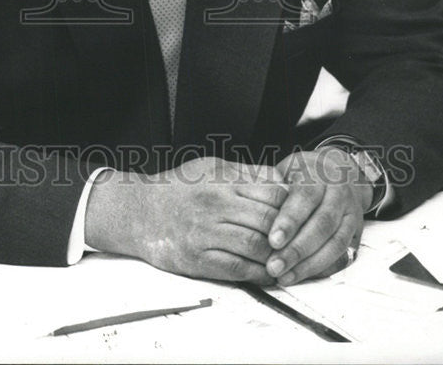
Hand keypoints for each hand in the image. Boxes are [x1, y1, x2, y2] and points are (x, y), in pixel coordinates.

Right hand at [85, 157, 288, 283]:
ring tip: (290, 261)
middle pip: (268, 221)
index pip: (272, 193)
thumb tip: (282, 180)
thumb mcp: (211, 168)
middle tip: (305, 243)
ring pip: (255, 246)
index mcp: (223, 179)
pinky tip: (268, 274)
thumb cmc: (178, 187)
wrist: (138, 210)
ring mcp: (206, 232)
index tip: (305, 215)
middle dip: (290, 235)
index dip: (293, 206)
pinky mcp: (196, 258)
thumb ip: (246, 173)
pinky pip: (236, 268)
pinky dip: (257, 274)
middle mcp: (216, 204)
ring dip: (278, 257)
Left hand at [264, 148, 372, 285]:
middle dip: (297, 249)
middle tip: (274, 266)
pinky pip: (343, 255)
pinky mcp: (355, 233)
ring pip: (334, 243)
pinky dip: (322, 269)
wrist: (339, 171)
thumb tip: (249, 205)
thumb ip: (272, 185)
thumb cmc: (304, 173)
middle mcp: (339, 194)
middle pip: (321, 225)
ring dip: (309, 264)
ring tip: (285, 277)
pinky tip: (303, 276)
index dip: (289, 221)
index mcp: (319, 174)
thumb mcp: (287, 169)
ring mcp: (351, 214)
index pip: (305, 197)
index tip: (273, 240)